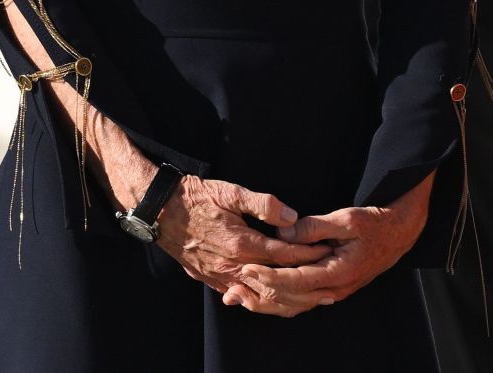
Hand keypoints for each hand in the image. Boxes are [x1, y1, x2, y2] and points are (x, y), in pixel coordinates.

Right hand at [152, 176, 328, 296]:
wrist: (162, 211)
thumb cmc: (199, 197)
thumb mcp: (232, 192)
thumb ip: (264, 204)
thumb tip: (291, 217)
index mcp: (241, 243)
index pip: (284, 255)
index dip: (309, 255)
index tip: (328, 254)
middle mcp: (231, 265)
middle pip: (275, 282)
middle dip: (304, 284)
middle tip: (329, 285)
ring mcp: (219, 276)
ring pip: (258, 295)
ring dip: (285, 298)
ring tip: (309, 300)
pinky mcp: (210, 280)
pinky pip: (240, 297)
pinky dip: (260, 300)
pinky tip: (275, 300)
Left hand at [224, 172, 434, 317]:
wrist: (399, 233)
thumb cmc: (375, 223)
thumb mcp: (347, 218)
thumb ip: (314, 227)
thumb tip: (283, 233)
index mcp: (339, 273)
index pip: (295, 282)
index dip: (269, 277)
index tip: (248, 269)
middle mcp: (334, 290)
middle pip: (289, 302)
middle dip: (259, 295)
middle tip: (232, 288)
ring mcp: (332, 293)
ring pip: (293, 307)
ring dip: (264, 303)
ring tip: (238, 297)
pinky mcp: (330, 290)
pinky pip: (300, 302)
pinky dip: (278, 300)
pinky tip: (260, 295)